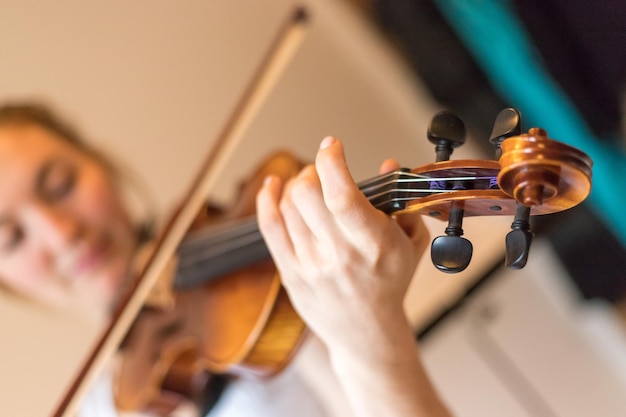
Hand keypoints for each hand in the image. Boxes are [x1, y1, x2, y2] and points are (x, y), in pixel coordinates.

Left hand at [256, 137, 428, 352]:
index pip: (342, 196)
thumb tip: (389, 164)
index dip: (331, 162)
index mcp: (374, 245)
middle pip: (307, 195)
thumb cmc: (390, 284)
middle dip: (312, 171)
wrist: (367, 333)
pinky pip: (270, 227)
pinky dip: (268, 200)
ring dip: (296, 185)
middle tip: (321, 172)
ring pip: (287, 206)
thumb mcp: (410, 243)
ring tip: (308, 186)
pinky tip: (273, 187)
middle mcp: (340, 255)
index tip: (332, 145)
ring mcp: (311, 266)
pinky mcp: (290, 274)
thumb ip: (402, 202)